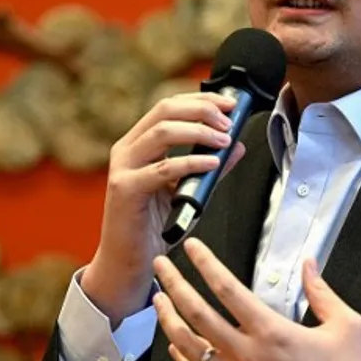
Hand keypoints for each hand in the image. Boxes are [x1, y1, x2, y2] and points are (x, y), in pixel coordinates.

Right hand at [83, 94, 245, 324]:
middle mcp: (127, 149)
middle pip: (164, 110)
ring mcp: (123, 167)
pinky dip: (191, 162)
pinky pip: (163, 168)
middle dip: (202, 110)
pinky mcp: (125, 189)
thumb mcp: (187, 190)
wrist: (128, 261)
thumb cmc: (153, 226)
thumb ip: (210, 167)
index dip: (200, 99)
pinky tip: (211, 163)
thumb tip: (236, 146)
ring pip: (162, 132)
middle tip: (229, 120)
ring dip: (199, 131)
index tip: (229, 103)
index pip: (168, 106)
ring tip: (224, 139)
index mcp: (138, 143)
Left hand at [151, 238, 360, 360]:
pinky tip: (174, 341)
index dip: (206, 264)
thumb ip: (322, 292)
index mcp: (272, 331)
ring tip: (158, 299)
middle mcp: (246, 354)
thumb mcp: (346, 325)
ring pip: (189, 345)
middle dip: (174, 284)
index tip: (191, 246)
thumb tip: (308, 262)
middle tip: (160, 265)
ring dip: (169, 318)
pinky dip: (181, 356)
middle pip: (197, 312)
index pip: (227, 289)